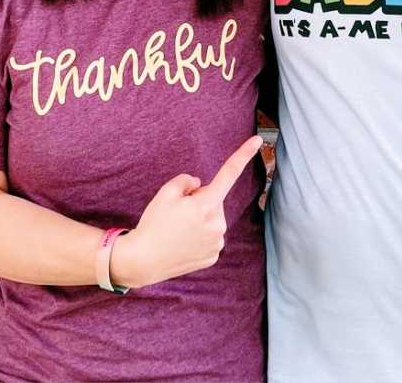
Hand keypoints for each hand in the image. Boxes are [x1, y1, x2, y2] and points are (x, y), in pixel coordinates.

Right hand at [112, 136, 262, 288]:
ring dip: (200, 220)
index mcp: (206, 204)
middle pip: (213, 200)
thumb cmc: (153, 223)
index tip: (258, 140)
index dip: (244, 154)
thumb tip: (200, 185)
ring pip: (213, 219)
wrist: (143, 261)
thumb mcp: (165, 192)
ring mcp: (217, 242)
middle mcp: (217, 223)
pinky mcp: (213, 256)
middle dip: (199, 202)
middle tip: (177, 214)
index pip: (229, 173)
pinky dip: (200, 236)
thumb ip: (187, 180)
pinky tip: (184, 242)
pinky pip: (210, 237)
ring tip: (178, 230)